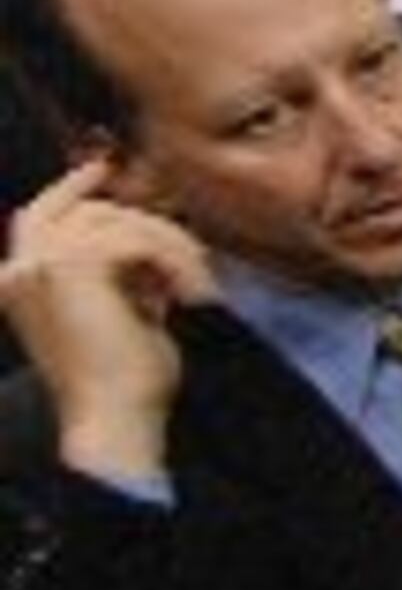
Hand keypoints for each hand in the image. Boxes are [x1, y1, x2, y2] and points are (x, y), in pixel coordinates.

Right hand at [0, 163, 216, 480]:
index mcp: (19, 283)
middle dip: (144, 225)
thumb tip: (147, 232)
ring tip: (196, 287)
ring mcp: (38, 267)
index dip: (72, 187)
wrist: (115, 421)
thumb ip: (116, 271)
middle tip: (189, 252)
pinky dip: (173, 261)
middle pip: (86, 211)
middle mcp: (18, 272)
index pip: (37, 216)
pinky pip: (136, 239)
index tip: (107, 168)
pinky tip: (191, 294)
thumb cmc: (126, 380)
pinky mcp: (69, 268)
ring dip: (168, 247)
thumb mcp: (119, 312)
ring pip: (117, 221)